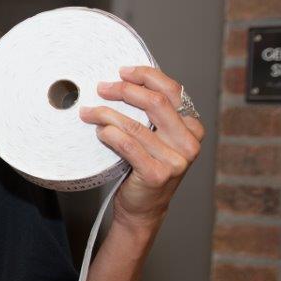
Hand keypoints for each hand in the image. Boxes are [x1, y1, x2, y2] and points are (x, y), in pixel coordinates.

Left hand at [80, 65, 204, 229]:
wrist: (143, 208)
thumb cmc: (144, 168)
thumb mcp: (154, 137)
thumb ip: (149, 114)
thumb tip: (121, 82)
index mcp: (192, 127)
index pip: (172, 91)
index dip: (145, 76)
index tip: (122, 72)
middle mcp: (189, 142)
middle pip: (155, 103)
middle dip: (124, 90)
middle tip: (101, 88)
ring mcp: (176, 160)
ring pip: (136, 125)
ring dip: (107, 114)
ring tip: (89, 112)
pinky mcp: (158, 174)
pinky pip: (128, 145)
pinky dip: (110, 134)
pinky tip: (100, 131)